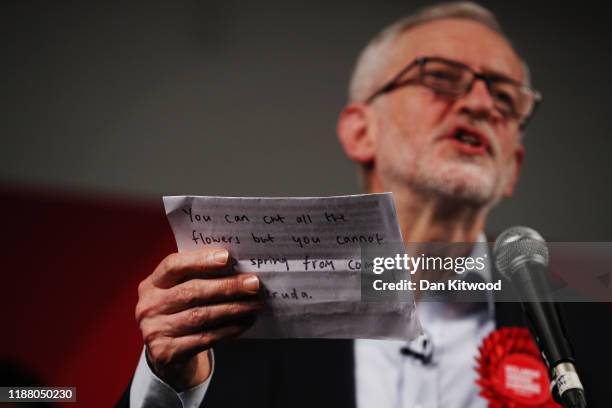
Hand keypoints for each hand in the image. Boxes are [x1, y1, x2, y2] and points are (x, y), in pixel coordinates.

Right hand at [135, 248, 261, 390]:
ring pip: (201, 316)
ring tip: (255, 304)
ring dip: (233, 309)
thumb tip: (236, 268)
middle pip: (192, 291)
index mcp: (151, 284)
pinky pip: (205, 338)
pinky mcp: (167, 352)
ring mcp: (154, 331)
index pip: (173, 265)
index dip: (200, 260)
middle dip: (227, 286)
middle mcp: (149, 306)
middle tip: (253, 284)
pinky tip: (244, 322)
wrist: (167, 353)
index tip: (228, 257)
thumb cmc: (179, 312)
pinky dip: (229, 329)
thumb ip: (198, 276)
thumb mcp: (178, 290)